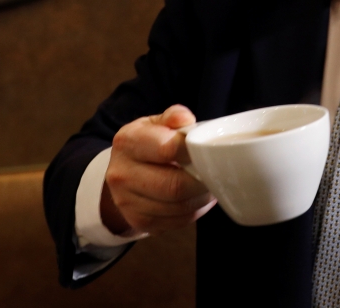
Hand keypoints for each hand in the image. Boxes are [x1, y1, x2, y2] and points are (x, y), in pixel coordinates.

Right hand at [101, 104, 216, 236]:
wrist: (123, 173)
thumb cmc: (147, 144)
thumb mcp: (156, 123)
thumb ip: (173, 117)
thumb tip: (185, 118)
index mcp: (127, 142)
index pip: (167, 149)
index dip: (194, 151)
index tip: (209, 150)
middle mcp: (121, 174)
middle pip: (174, 186)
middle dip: (202, 182)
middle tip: (218, 174)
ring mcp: (127, 202)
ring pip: (178, 208)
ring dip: (202, 198)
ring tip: (211, 185)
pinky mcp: (139, 221)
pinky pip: (177, 222)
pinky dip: (195, 211)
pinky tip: (199, 198)